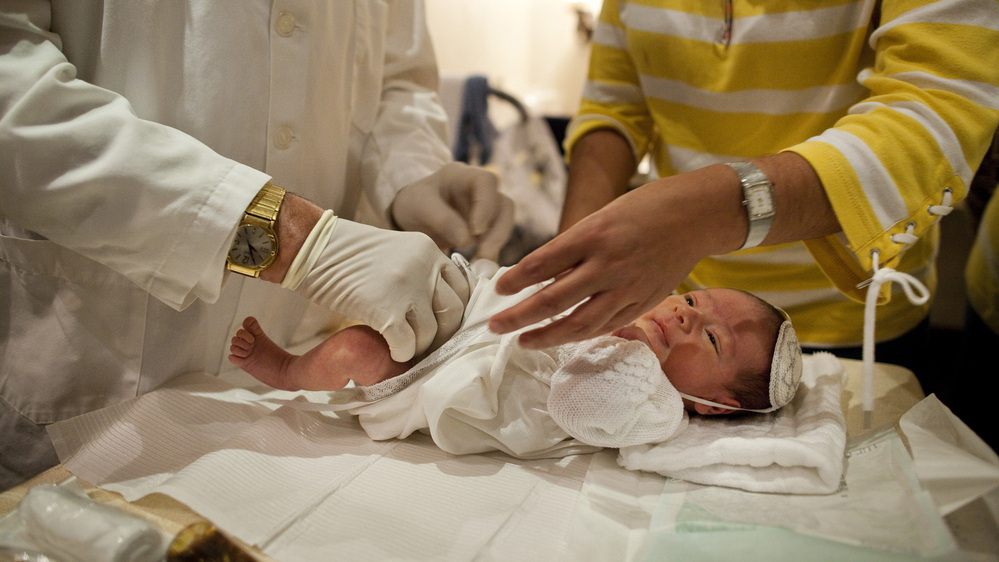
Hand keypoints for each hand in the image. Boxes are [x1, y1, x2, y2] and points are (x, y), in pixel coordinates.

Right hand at [289, 217, 470, 361]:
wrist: (312, 247)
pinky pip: (407, 345)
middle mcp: (426, 266)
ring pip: (431, 332)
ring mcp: (408, 287)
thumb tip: (434, 310)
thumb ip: (420, 272)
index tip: (438, 324)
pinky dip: (401, 354)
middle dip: (441, 334)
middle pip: (452, 312)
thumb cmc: (346, 254)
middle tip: (423, 343)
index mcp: (429, 250)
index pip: (461, 288)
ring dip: (419, 347)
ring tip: (403, 348)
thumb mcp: (396, 253)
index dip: (452, 311)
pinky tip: (390, 351)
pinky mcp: (386, 309)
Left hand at [391, 162, 514, 261]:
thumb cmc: (413, 204)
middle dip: (496, 231)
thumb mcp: (420, 207)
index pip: (486, 181)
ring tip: (482, 264)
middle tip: (484, 255)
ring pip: (504, 222)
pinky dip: (491, 252)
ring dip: (496, 243)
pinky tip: (480, 266)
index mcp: (461, 175)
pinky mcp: (485, 227)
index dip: (486, 205)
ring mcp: (484, 208)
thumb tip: (467, 240)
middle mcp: (478, 190)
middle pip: (503, 204)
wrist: (410, 217)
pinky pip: (496, 237)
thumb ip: (442, 220)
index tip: (477, 230)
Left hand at [488, 165, 746, 348]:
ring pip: (579, 323)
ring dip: (547, 336)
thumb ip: (574, 247)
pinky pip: (606, 325)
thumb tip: (539, 274)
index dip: (515, 280)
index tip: (498, 289)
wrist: (696, 217)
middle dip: (520, 317)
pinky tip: (563, 338)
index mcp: (592, 235)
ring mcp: (626, 288)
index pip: (542, 263)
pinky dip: (581, 334)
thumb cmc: (643, 210)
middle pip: (553, 299)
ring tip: (524, 342)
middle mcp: (607, 264)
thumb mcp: (601, 216)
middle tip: (495, 327)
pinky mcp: (643, 303)